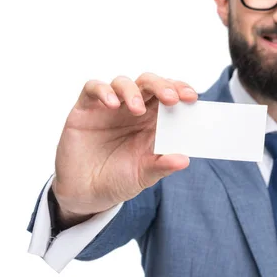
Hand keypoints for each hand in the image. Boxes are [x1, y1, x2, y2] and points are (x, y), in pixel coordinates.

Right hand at [52, 72, 197, 219]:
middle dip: (161, 86)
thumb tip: (185, 160)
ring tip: (137, 109)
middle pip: (149, 83)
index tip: (192, 98)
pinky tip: (112, 104)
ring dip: (133, 91)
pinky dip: (103, 91)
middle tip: (171, 98)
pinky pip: (93, 88)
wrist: (85, 193)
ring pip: (123, 82)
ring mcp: (109, 107)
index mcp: (152, 121)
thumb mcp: (143, 176)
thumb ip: (162, 166)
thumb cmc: (118, 179)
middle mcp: (132, 109)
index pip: (169, 96)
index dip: (180, 90)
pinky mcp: (86, 108)